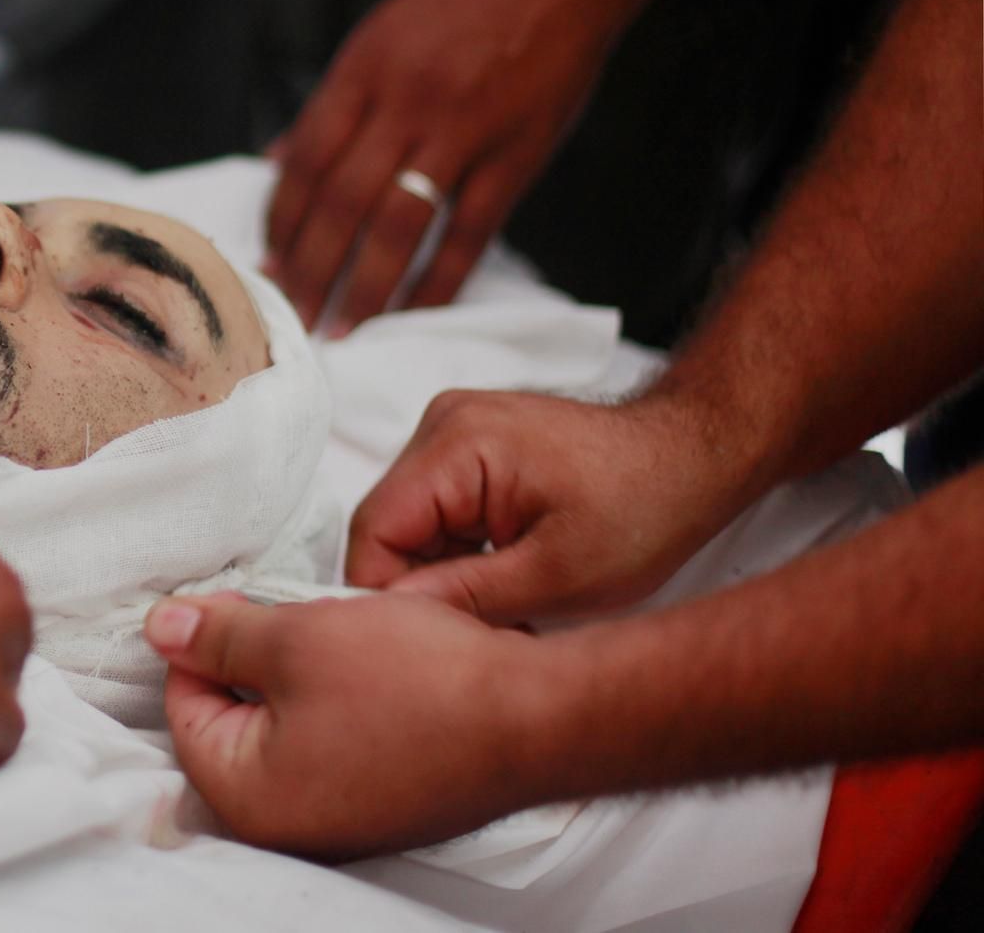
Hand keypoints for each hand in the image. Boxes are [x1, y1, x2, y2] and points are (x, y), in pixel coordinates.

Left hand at [145, 592, 553, 858]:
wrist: (534, 716)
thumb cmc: (417, 681)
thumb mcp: (295, 638)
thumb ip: (216, 636)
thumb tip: (160, 629)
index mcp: (246, 797)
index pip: (182, 705)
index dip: (203, 639)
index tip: (241, 599)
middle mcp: (285, 828)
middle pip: (230, 720)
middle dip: (250, 657)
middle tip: (293, 612)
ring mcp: (337, 823)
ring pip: (282, 728)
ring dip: (296, 674)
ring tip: (337, 633)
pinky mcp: (380, 805)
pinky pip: (330, 745)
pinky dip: (335, 700)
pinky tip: (368, 664)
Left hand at [264, 0, 648, 331]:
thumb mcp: (382, 32)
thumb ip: (334, 101)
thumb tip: (277, 159)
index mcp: (364, 68)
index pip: (304, 160)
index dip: (282, 221)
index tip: (268, 261)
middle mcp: (405, 100)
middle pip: (340, 202)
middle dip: (310, 268)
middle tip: (292, 315)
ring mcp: (463, 129)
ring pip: (397, 226)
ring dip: (364, 286)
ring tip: (341, 325)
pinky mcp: (516, 154)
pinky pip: (468, 233)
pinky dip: (438, 280)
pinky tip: (414, 310)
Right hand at [346, 390, 749, 622]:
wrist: (696, 455)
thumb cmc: (647, 506)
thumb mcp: (558, 576)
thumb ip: (464, 596)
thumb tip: (390, 618)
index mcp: (457, 444)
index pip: (375, 531)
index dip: (384, 596)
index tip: (422, 646)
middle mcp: (443, 425)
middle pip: (389, 526)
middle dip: (421, 588)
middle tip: (476, 637)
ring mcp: (456, 431)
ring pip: (413, 524)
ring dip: (444, 574)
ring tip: (502, 610)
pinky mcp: (471, 446)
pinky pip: (439, 510)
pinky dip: (462, 553)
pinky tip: (507, 580)